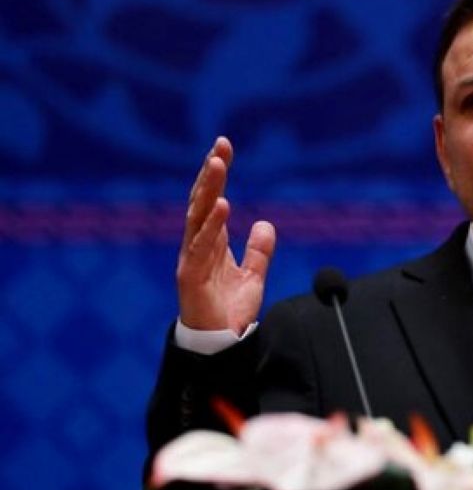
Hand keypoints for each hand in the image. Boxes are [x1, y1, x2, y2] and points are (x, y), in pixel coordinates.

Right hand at [176, 137, 275, 334]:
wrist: (221, 343)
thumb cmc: (230, 310)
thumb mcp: (252, 275)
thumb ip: (258, 251)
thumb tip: (264, 224)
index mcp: (209, 242)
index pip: (210, 199)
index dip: (216, 174)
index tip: (224, 147)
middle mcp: (197, 246)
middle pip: (201, 201)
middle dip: (210, 173)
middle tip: (220, 146)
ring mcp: (191, 259)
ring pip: (198, 217)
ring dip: (208, 189)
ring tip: (218, 164)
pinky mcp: (191, 276)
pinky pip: (202, 246)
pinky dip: (212, 224)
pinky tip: (221, 204)